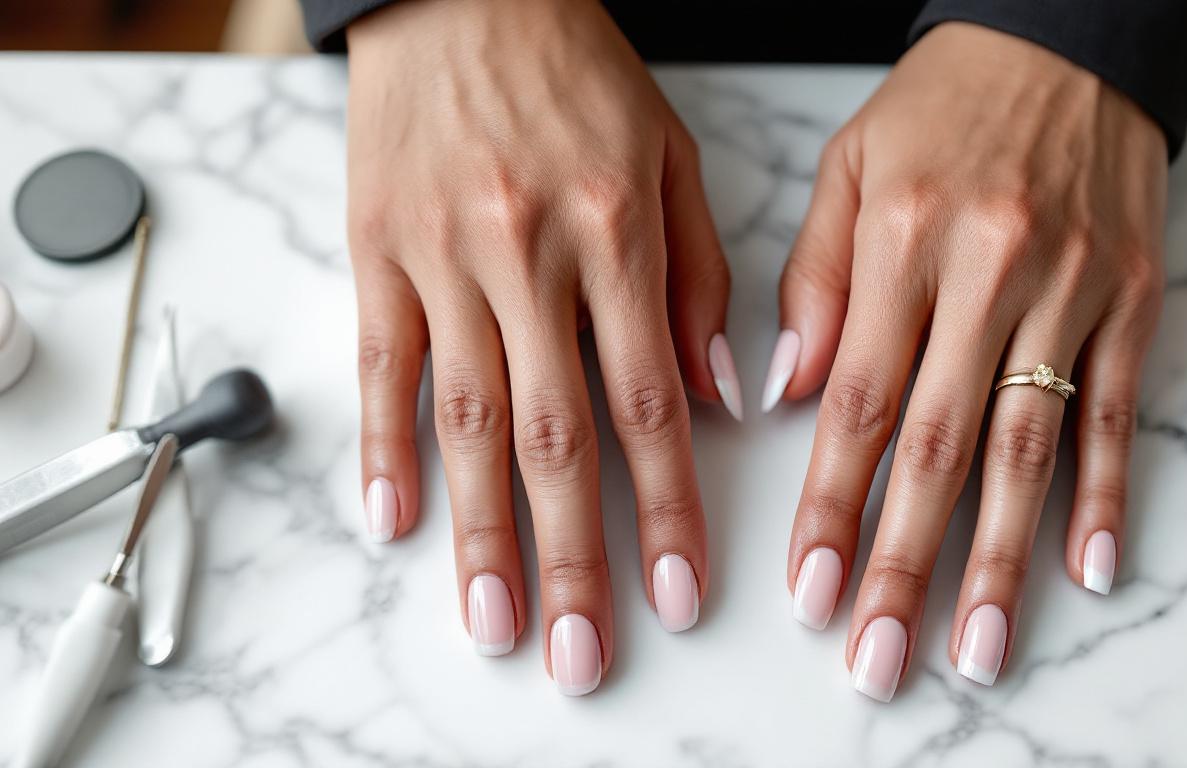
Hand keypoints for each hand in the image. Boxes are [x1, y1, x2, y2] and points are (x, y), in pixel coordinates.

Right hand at [346, 0, 734, 693]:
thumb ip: (702, 280)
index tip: (678, 591)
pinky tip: (393, 521)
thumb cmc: (575, 70)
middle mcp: (528, 254)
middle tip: (582, 649)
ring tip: (495, 619)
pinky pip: (378, 362)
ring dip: (480, 531)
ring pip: (464, 416)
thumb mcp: (671, 156)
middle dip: (574, 555)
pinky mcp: (377, 250)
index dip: (666, 508)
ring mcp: (444, 256)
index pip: (647, 402)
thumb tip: (718, 397)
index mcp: (615, 232)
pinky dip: (384, 445)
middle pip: (554, 433)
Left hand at [770, 23, 1166, 698]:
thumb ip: (816, 280)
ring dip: (999, 556)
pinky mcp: (1133, 299)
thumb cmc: (947, 103)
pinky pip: (1117, 410)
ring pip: (1028, 445)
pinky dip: (1106, 493)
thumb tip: (787, 394)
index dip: (831, 502)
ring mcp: (1071, 290)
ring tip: (975, 643)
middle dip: (903, 561)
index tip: (811, 584)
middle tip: (878, 653)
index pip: (859, 399)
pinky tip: (1088, 567)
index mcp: (906, 241)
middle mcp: (991, 272)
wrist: (1070, 37)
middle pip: (938, 445)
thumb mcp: (853, 165)